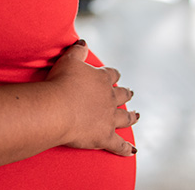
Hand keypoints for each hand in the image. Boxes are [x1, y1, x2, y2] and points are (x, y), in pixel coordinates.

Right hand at [46, 41, 138, 156]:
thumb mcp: (68, 60)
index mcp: (102, 80)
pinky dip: (126, 148)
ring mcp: (109, 118)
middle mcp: (109, 98)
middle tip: (131, 94)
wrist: (57, 108)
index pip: (112, 74)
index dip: (113, 75)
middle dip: (127, 94)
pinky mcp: (105, 137)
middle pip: (122, 95)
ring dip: (132, 117)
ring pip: (125, 118)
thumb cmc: (60, 82)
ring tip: (137, 116)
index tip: (116, 75)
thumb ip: (78, 51)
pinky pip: (119, 145)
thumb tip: (83, 42)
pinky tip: (132, 151)